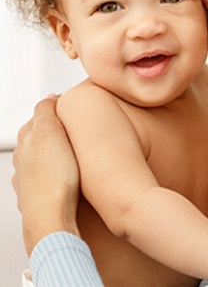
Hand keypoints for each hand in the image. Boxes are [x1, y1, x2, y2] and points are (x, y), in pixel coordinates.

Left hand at [11, 98, 80, 255]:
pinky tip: (70, 176)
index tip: (74, 108)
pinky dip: (58, 172)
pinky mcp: (39, 195)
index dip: (60, 108)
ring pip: (45, 158)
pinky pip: (50, 177)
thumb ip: (47, 109)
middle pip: (42, 136)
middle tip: (79, 129)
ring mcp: (29, 178)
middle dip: (59, 131)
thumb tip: (50, 96)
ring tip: (78, 153)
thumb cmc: (53, 177)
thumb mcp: (50, 130)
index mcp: (27, 138)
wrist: (51, 217)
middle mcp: (24, 158)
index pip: (42, 113)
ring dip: (58, 154)